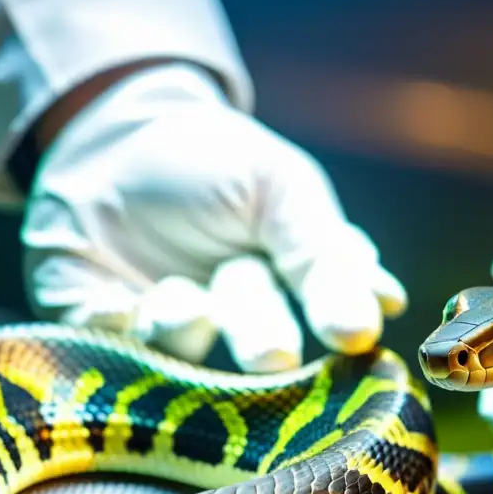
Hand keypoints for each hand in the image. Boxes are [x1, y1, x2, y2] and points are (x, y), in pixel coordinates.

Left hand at [21, 62, 405, 371]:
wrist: (112, 137)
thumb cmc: (211, 161)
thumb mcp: (278, 186)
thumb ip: (322, 248)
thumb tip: (387, 306)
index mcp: (290, 287)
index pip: (328, 313)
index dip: (337, 322)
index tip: (354, 336)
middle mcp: (236, 322)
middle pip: (259, 343)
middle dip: (263, 340)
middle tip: (272, 356)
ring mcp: (171, 332)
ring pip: (183, 350)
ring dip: (182, 324)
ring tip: (177, 295)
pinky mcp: (105, 332)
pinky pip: (106, 344)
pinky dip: (110, 326)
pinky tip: (113, 306)